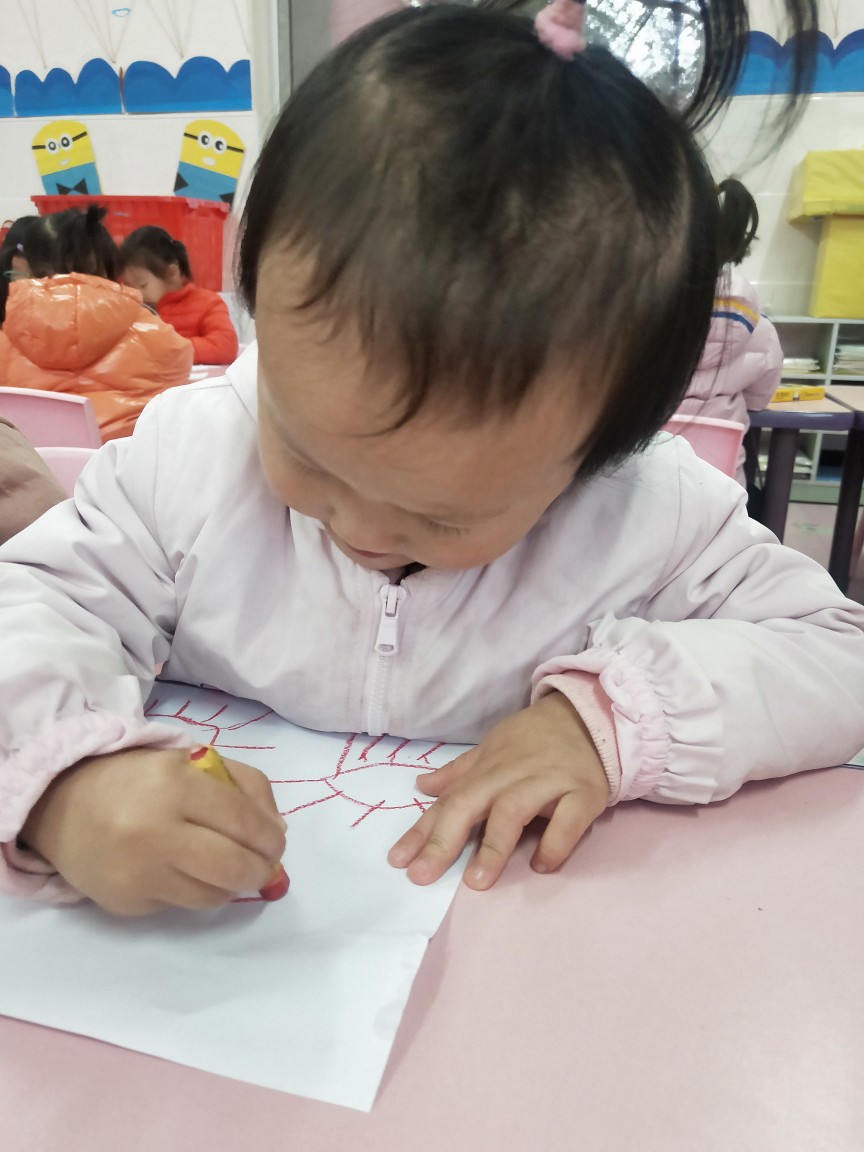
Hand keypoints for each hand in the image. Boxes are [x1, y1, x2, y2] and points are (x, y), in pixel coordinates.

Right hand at [21, 747, 286, 915]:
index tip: (277, 842)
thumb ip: (244, 787)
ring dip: (229, 883)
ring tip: (220, 863)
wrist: (62, 804)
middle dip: (261, 869)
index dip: (271, 838)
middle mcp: (154, 831)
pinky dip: (192, 890)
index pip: (244, 821)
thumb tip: (276, 831)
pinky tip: (177, 869)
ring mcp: (138, 873)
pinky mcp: (127, 903)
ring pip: (213, 896)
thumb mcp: (192, 762)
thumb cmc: (139, 779)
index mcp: (174, 785)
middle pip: (234, 868)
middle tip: (263, 864)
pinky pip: (180, 905)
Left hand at [388, 692, 609, 889]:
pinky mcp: (584, 792)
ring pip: (514, 811)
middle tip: (422, 875)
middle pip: (472, 804)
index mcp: (488, 767)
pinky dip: (554, 843)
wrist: (590, 716)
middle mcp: (513, 774)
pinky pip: (568, 820)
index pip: (449, 801)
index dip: (422, 831)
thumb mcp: (493, 749)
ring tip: (476, 881)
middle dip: (444, 840)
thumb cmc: (536, 739)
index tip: (397, 860)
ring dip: (493, 846)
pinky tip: (542, 866)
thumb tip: (422, 786)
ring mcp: (549, 783)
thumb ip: (459, 772)